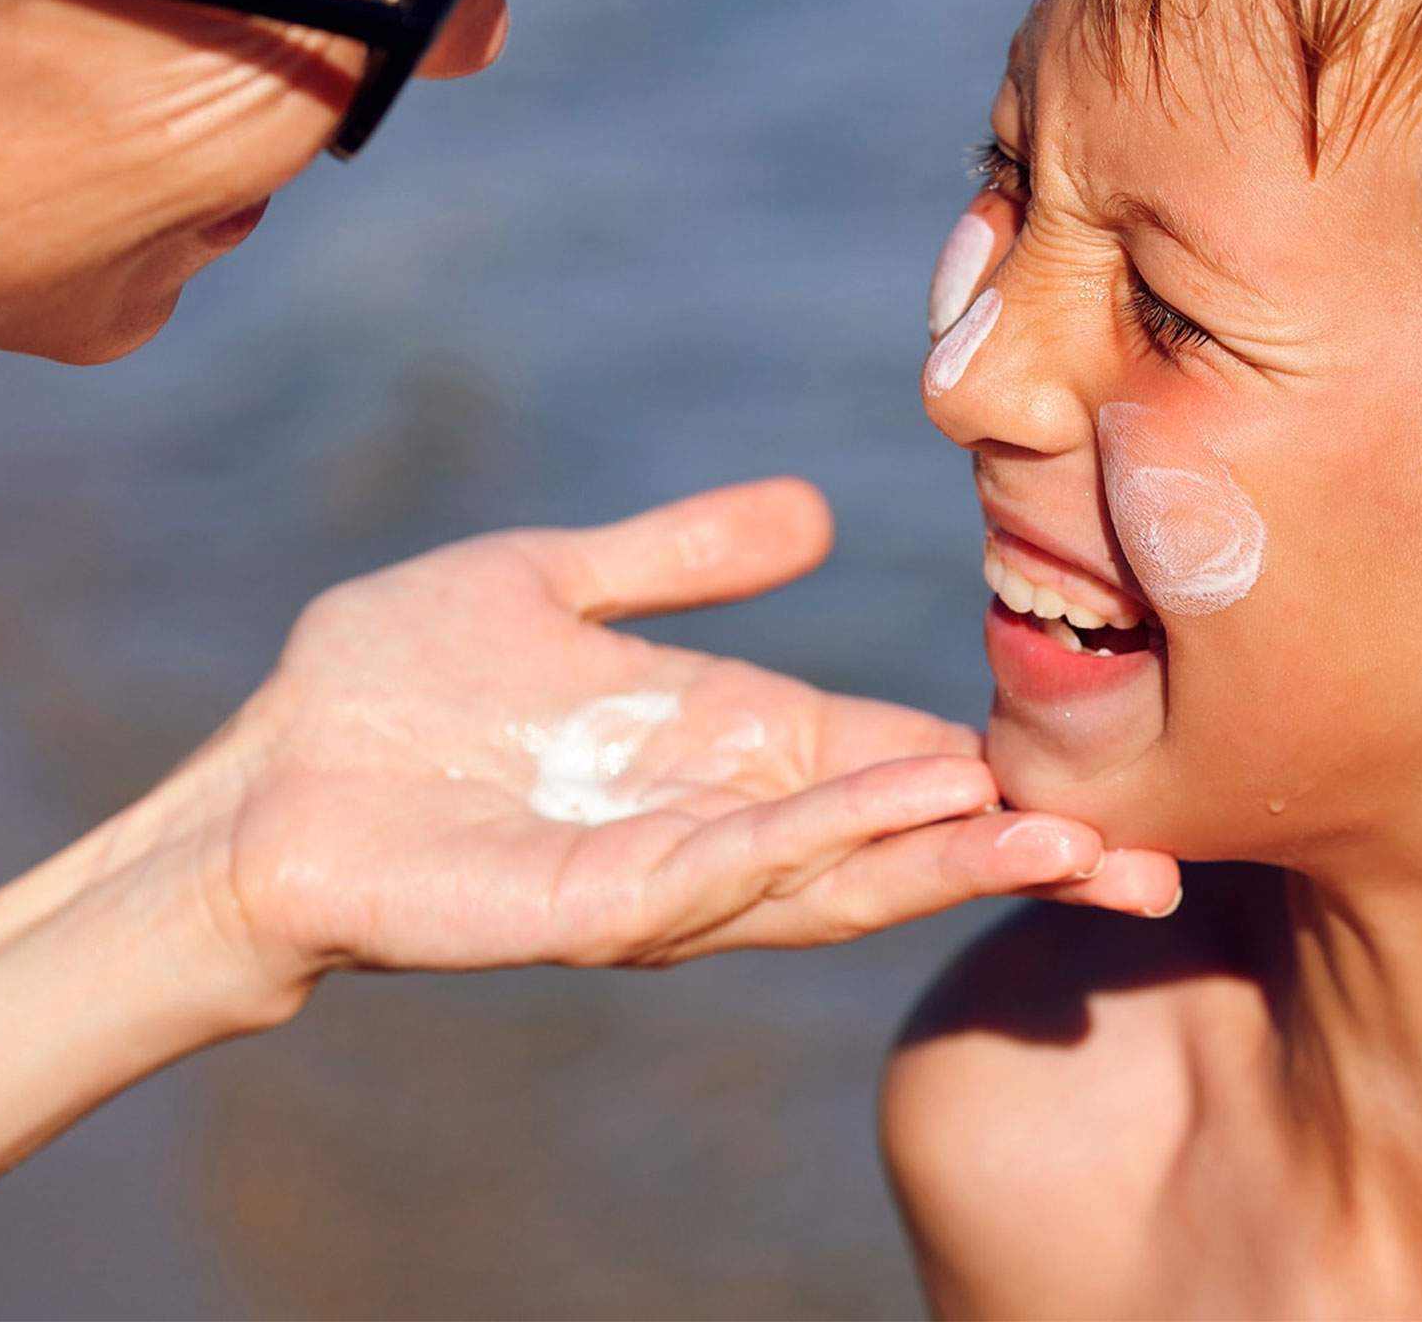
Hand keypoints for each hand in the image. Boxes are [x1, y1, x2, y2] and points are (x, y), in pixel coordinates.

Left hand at [179, 478, 1179, 997]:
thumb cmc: (393, 688)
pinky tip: (898, 812)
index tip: (1116, 786)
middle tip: (1158, 869)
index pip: (895, 764)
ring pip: (836, 881)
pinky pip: (719, 879)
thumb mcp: (556, 582)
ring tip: (1066, 846)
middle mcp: (717, 822)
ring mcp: (661, 876)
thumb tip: (817, 510)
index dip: (1001, 775)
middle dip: (1020, 856)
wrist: (263, 773)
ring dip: (948, 862)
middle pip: (900, 848)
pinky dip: (816, 848)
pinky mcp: (587, 910)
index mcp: (727, 746)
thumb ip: (682, 554)